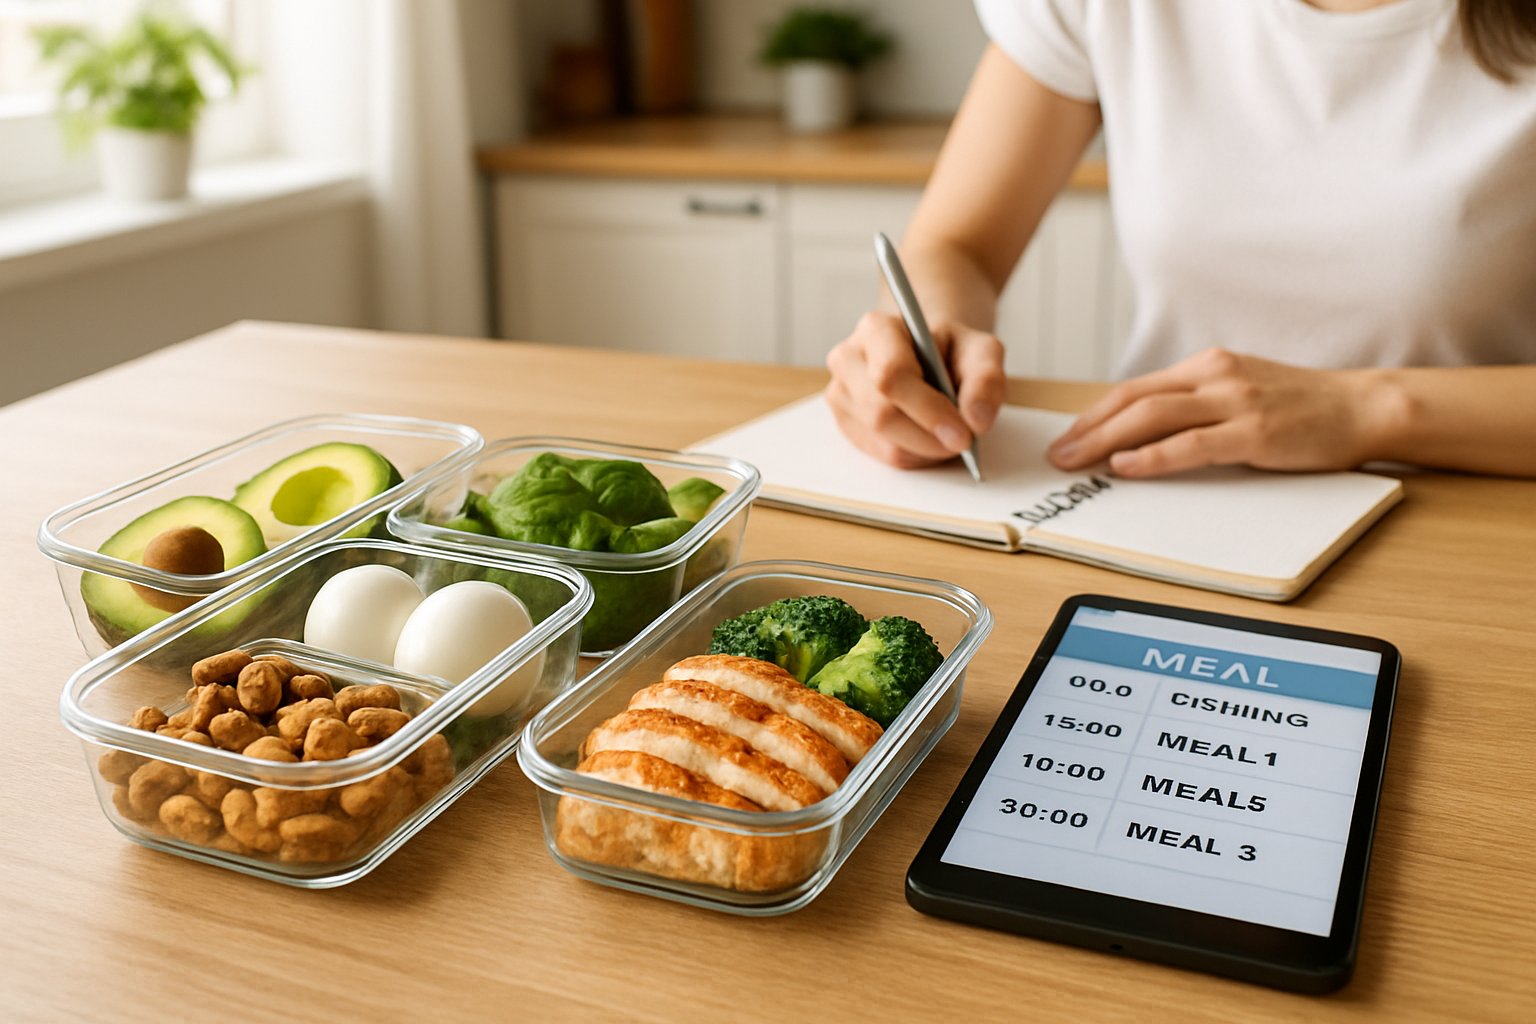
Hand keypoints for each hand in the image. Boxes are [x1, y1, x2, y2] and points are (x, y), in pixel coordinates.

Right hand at [825, 311, 1005, 468]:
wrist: (929, 358)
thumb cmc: (951, 352)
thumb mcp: (981, 351)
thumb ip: (986, 379)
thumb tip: (976, 419)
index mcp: (876, 329)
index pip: (891, 375)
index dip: (928, 409)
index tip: (963, 432)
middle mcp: (848, 359)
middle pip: (882, 415)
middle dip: (929, 437)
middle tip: (962, 442)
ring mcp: (840, 394)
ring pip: (884, 441)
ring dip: (926, 449)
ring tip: (948, 434)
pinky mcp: (845, 424)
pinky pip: (883, 455)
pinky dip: (915, 455)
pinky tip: (929, 438)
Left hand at [1048, 348, 1385, 476]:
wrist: (1361, 407)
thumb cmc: (1300, 407)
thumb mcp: (1239, 393)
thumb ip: (1197, 405)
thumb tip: (1143, 434)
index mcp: (1207, 366)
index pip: (1134, 389)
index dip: (1093, 415)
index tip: (1067, 437)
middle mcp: (1215, 376)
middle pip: (1133, 401)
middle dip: (1088, 429)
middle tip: (1057, 455)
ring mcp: (1234, 401)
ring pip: (1152, 417)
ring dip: (1106, 442)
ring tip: (1077, 462)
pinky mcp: (1254, 431)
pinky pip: (1190, 443)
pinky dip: (1152, 457)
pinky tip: (1125, 468)